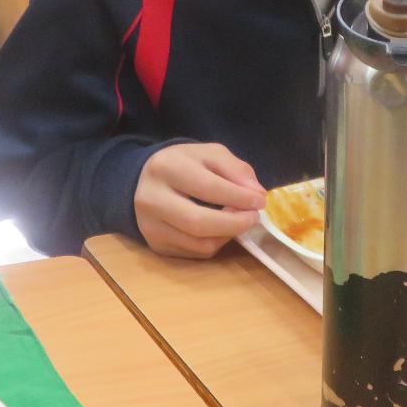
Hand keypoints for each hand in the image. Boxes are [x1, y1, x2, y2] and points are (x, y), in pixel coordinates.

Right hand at [134, 142, 265, 258]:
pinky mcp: (156, 245)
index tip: (260, 201)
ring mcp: (150, 226)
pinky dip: (216, 243)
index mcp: (165, 167)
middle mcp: (151, 199)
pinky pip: (195, 252)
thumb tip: (256, 194)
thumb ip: (236, 169)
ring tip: (239, 221)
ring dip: (228, 235)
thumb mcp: (209, 154)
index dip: (239, 197)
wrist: (146, 179)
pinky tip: (221, 229)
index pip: (207, 188)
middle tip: (254, 217)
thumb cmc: (184, 165)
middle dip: (235, 223)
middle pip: (199, 222)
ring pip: (199, 243)